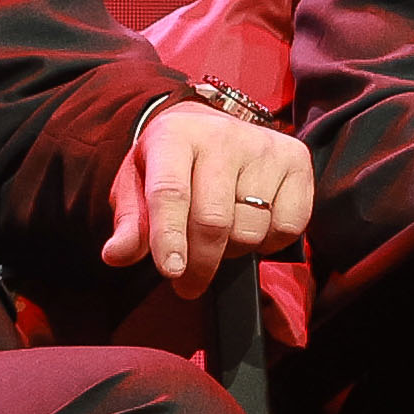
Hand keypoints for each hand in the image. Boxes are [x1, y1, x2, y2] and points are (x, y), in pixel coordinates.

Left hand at [101, 97, 314, 297]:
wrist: (211, 129)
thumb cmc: (170, 166)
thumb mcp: (138, 187)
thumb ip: (131, 224)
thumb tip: (116, 255)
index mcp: (174, 135)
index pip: (170, 192)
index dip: (169, 237)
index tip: (171, 273)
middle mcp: (222, 135)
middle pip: (213, 220)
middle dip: (200, 264)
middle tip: (187, 283)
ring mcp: (264, 146)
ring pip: (251, 229)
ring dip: (233, 251)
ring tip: (219, 238)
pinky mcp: (297, 159)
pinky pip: (287, 226)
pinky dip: (268, 242)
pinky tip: (252, 224)